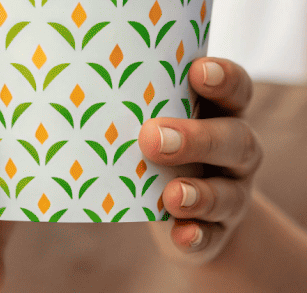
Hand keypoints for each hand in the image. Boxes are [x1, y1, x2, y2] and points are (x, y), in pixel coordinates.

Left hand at [138, 57, 261, 263]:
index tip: (198, 71)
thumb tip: (69, 74)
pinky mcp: (218, 233)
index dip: (224, 78)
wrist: (189, 216)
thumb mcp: (158, 121)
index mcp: (223, 113)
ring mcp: (233, 194)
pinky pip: (214, 237)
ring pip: (230, 193)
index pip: (236, 89)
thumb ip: (137, 102)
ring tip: (171, 195)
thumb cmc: (164, 149)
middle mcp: (237, 152)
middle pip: (236, 140)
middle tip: (152, 138)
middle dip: (198, 138)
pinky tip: (181, 235)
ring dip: (201, 194)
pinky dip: (198, 236)